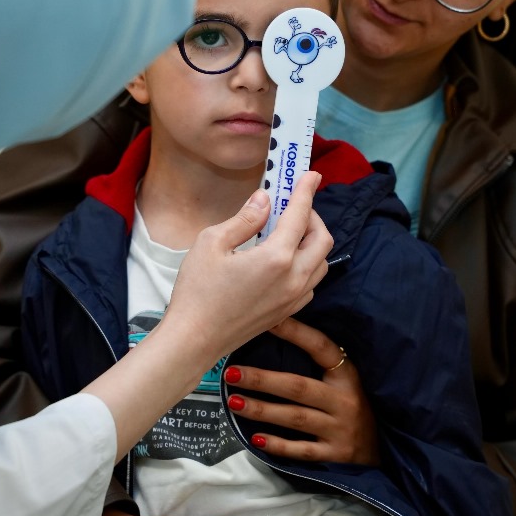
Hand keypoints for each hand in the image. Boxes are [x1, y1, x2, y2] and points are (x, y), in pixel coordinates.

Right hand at [84, 173, 331, 456]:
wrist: (193, 340)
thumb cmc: (196, 291)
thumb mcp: (212, 242)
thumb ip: (244, 218)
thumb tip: (263, 200)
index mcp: (276, 258)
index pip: (300, 215)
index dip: (306, 191)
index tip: (311, 175)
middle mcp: (293, 278)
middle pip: (322, 238)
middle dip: (312, 215)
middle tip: (293, 204)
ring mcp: (294, 298)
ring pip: (322, 262)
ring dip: (313, 241)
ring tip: (289, 229)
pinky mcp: (288, 312)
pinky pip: (311, 282)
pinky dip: (307, 263)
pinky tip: (285, 258)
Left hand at [226, 318, 379, 465]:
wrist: (385, 450)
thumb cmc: (358, 407)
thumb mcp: (348, 381)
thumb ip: (323, 363)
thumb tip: (280, 333)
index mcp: (347, 376)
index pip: (320, 347)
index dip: (295, 332)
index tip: (268, 321)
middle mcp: (344, 400)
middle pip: (298, 386)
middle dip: (262, 379)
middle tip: (231, 373)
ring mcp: (340, 429)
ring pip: (295, 417)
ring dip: (262, 409)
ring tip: (235, 402)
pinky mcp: (335, 455)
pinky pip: (302, 450)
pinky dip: (278, 445)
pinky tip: (256, 439)